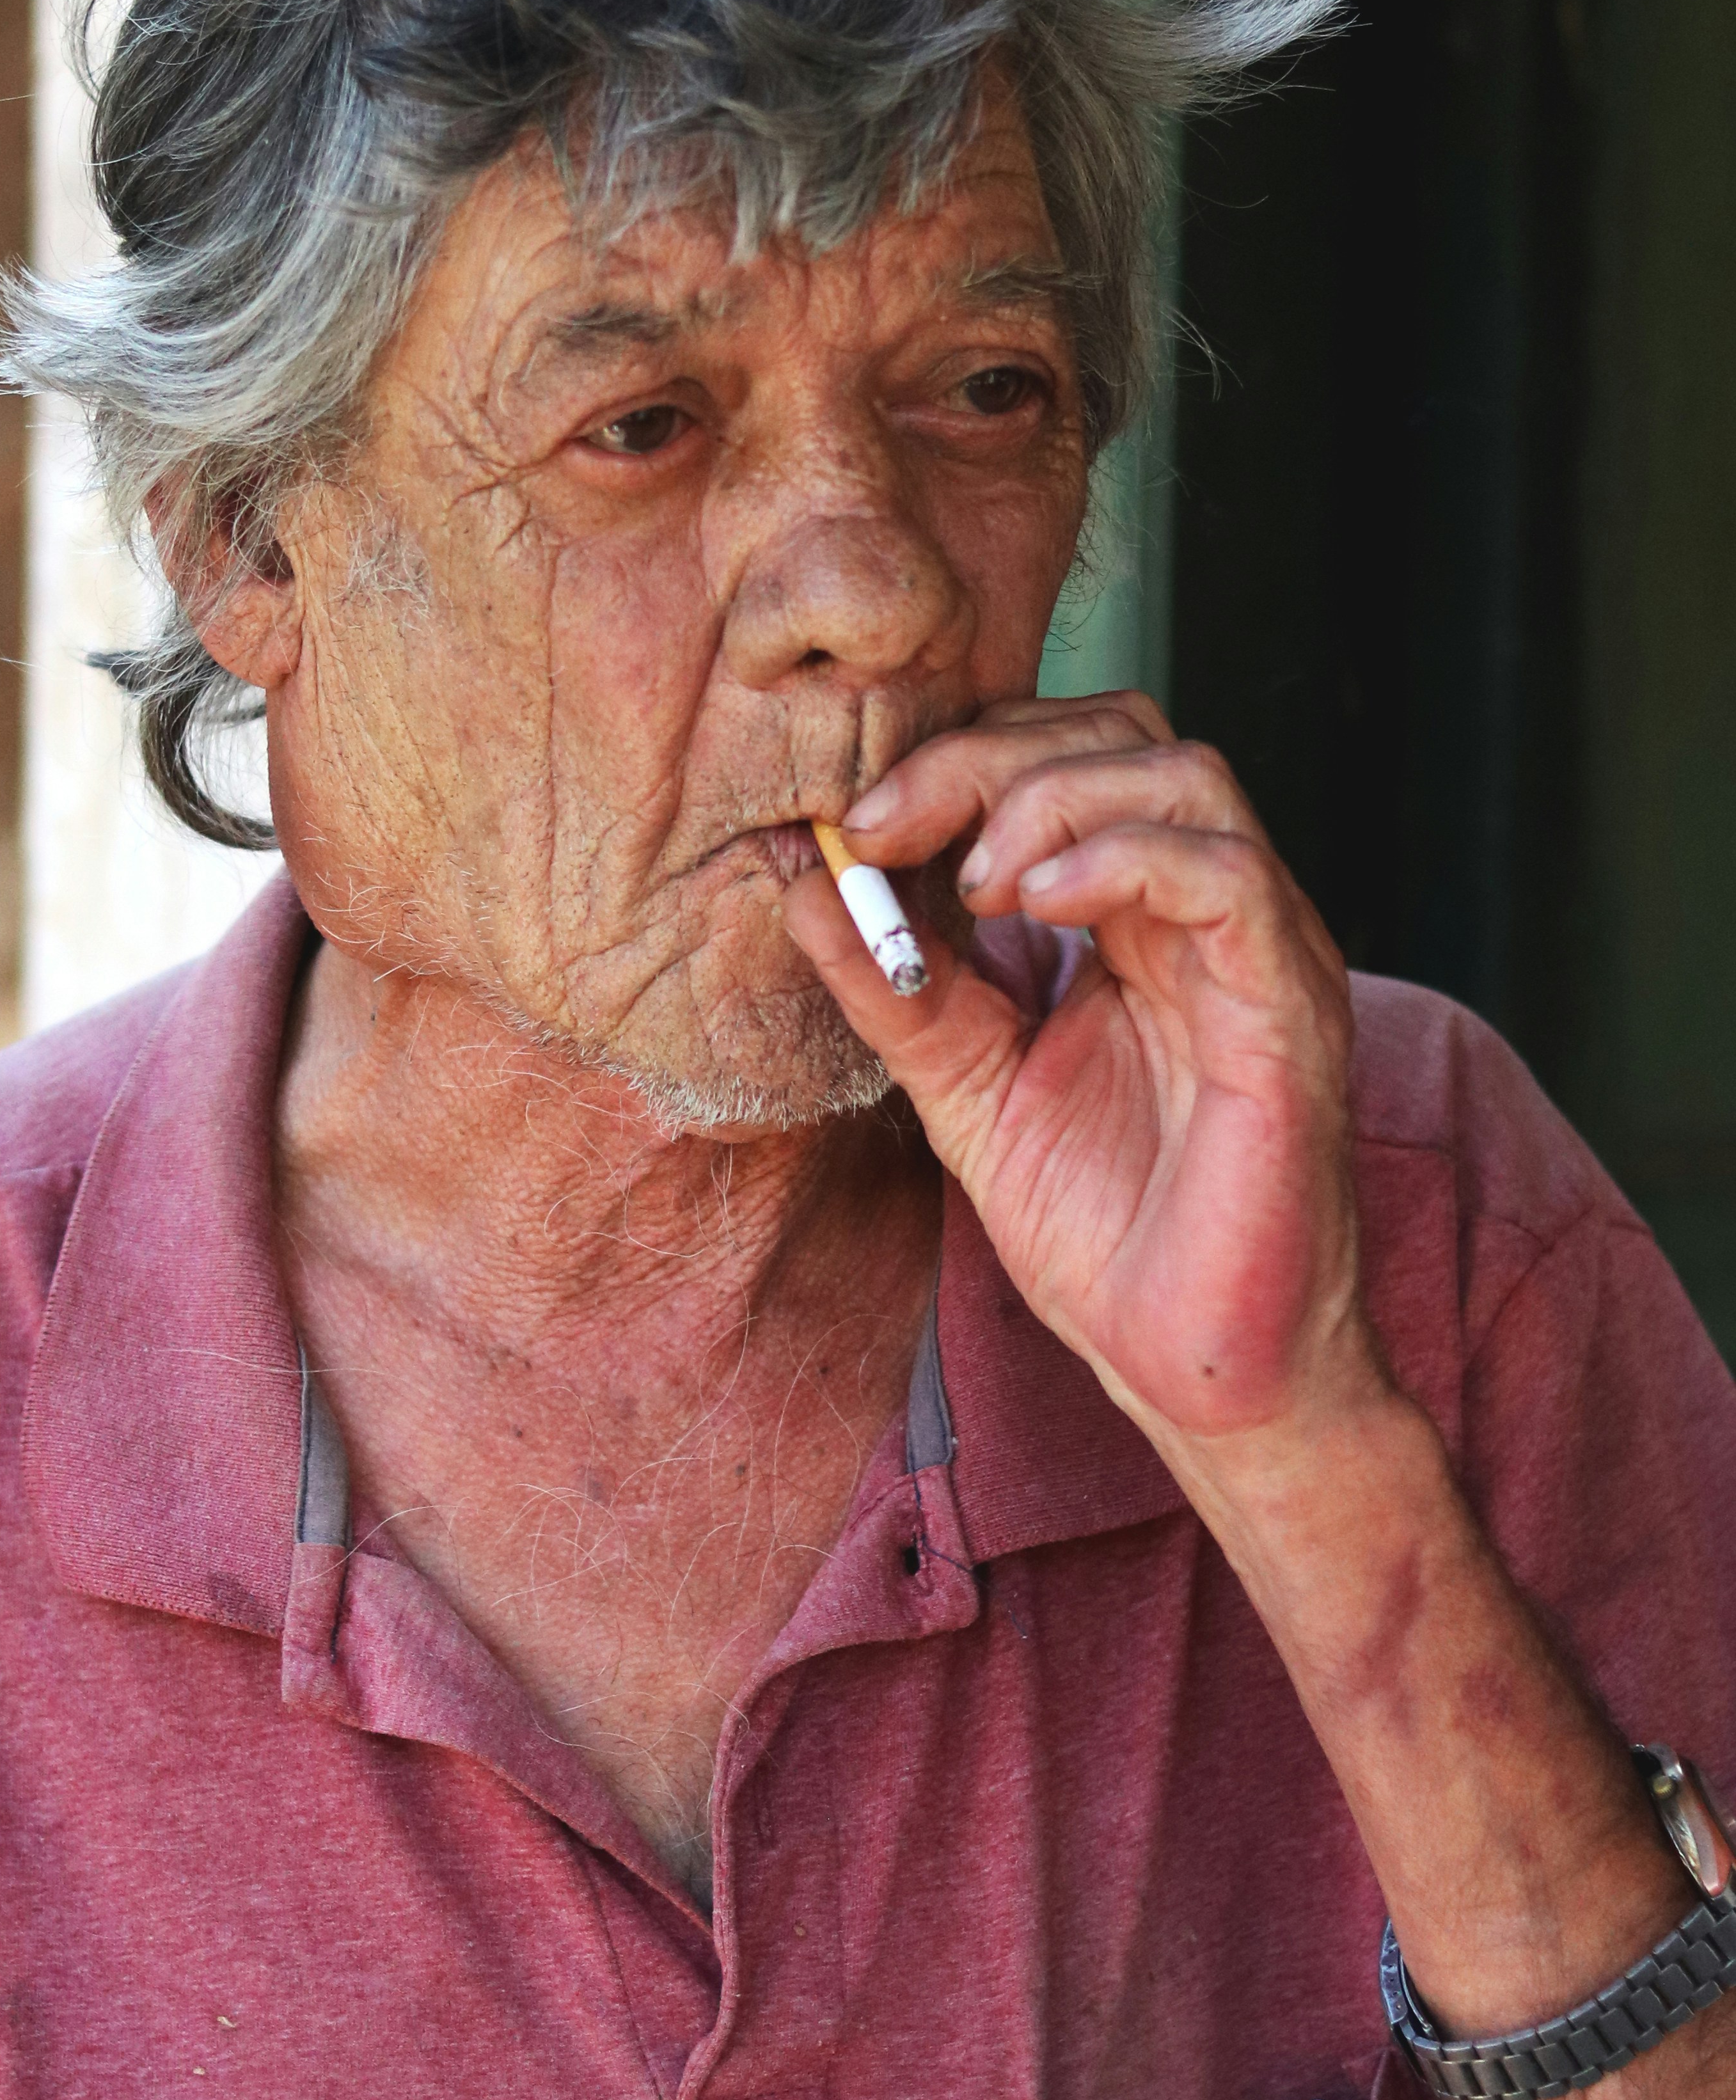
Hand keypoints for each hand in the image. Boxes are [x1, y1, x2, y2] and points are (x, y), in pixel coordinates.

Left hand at [783, 693, 1378, 1456]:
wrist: (1191, 1363)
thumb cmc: (1105, 1234)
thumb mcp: (965, 1092)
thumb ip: (899, 988)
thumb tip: (808, 884)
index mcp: (1135, 920)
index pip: (1065, 759)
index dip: (957, 761)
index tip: (859, 818)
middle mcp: (1205, 913)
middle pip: (1122, 735)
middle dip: (990, 755)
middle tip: (891, 823)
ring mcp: (1258, 952)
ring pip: (1185, 777)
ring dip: (1056, 795)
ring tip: (977, 877)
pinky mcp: (1291, 1010)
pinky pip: (1230, 878)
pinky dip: (1127, 857)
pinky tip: (1044, 903)